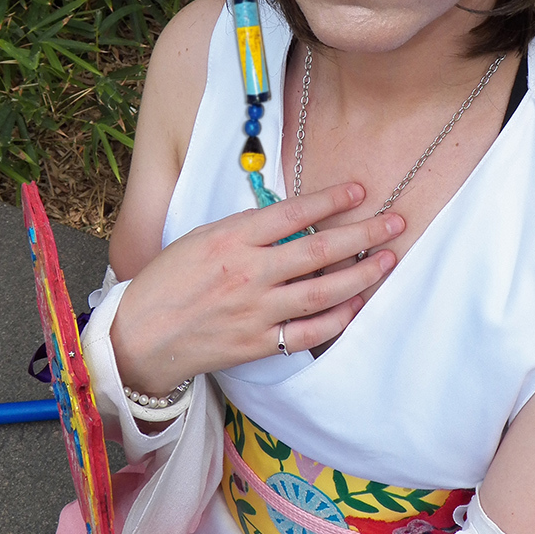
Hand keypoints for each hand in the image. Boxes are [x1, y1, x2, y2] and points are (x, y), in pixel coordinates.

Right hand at [110, 183, 401, 395]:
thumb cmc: (168, 281)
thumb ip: (246, 230)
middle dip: (362, 234)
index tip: (359, 190)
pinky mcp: (259, 344)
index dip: (329, 200)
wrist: (139, 337)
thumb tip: (292, 218)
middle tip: (395, 222)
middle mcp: (247, 274)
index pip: (290, 213)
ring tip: (387, 259)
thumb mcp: (201, 239)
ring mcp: (256, 312)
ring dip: (360, 274)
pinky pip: (309, 332)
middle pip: (317, 251)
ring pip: (322, 292)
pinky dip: (338, 318)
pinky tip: (357, 302)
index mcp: (230, 239)